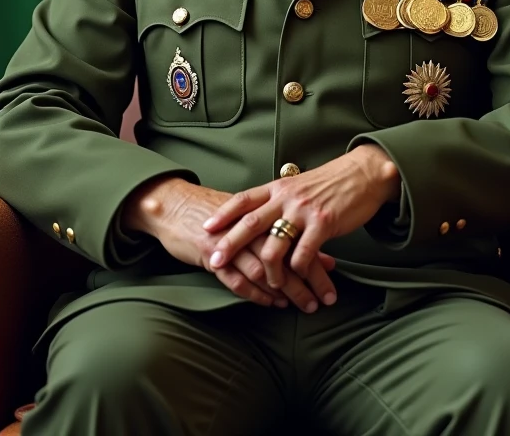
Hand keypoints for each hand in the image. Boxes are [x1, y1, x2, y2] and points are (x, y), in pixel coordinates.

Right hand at [121, 176, 335, 310]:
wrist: (177, 205)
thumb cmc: (220, 214)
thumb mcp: (256, 220)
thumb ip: (289, 237)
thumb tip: (326, 258)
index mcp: (264, 213)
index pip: (296, 239)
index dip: (315, 263)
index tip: (332, 282)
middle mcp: (251, 227)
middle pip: (285, 256)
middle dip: (306, 281)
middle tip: (323, 300)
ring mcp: (231, 241)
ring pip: (264, 270)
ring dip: (285, 290)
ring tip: (301, 306)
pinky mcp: (212, 255)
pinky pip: (237, 279)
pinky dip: (255, 293)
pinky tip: (270, 303)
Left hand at [202, 145, 400, 290]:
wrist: (364, 174)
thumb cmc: (331, 183)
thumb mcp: (299, 186)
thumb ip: (280, 199)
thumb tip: (259, 215)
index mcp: (279, 187)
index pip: (244, 199)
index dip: (224, 213)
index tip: (206, 226)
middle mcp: (287, 197)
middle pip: (250, 223)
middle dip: (230, 243)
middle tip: (214, 260)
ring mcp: (304, 211)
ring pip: (274, 245)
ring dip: (270, 270)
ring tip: (272, 285)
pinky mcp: (324, 224)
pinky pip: (302, 254)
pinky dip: (297, 269)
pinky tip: (299, 275)